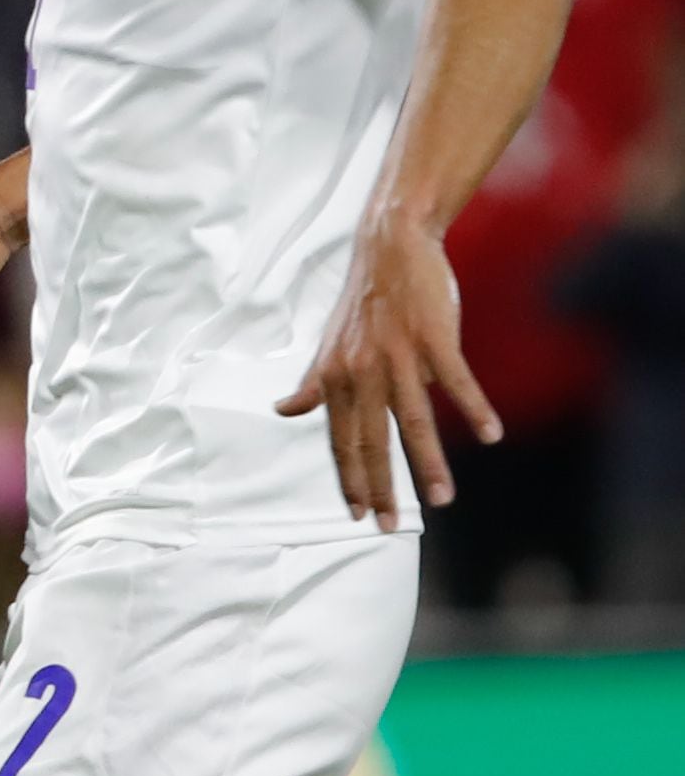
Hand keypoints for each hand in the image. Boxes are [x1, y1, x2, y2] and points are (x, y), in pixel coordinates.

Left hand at [277, 220, 496, 528]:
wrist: (389, 249)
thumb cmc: (363, 303)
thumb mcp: (328, 346)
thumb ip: (313, 384)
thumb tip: (285, 409)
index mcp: (336, 377)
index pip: (341, 440)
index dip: (349, 478)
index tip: (358, 514)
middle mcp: (361, 371)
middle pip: (372, 440)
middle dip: (382, 487)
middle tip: (392, 526)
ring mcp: (398, 356)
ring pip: (414, 420)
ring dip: (428, 463)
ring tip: (442, 498)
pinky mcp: (433, 338)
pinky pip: (456, 381)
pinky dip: (473, 408)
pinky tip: (490, 435)